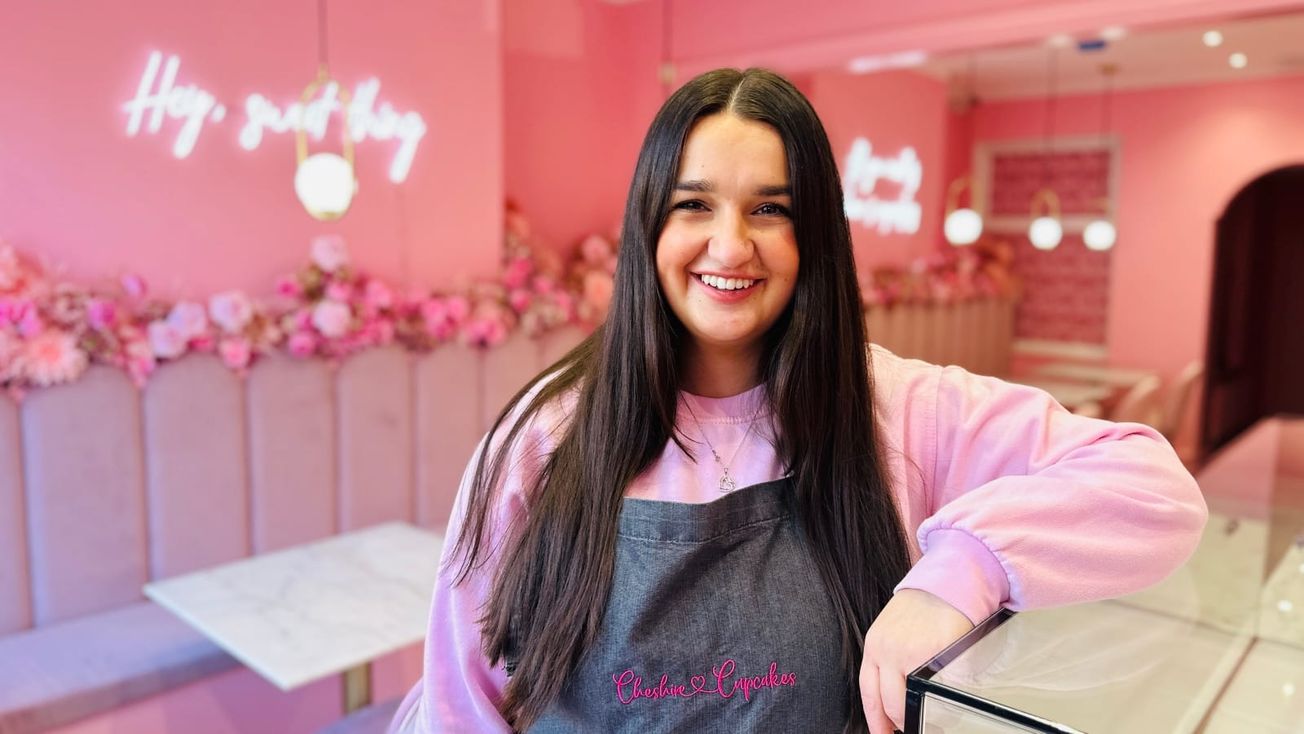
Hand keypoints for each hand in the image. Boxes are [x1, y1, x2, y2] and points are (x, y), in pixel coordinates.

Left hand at [859, 589, 973, 733]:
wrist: (948, 582)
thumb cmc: (922, 607)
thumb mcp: (892, 629)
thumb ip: (888, 658)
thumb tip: (892, 693)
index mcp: (875, 645)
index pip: (869, 693)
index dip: (875, 720)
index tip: (882, 733)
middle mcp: (888, 651)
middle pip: (888, 703)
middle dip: (899, 722)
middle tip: (908, 729)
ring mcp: (911, 654)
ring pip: (910, 702)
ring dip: (918, 715)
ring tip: (927, 717)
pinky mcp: (936, 655)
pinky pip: (936, 690)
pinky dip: (939, 702)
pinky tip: (943, 704)